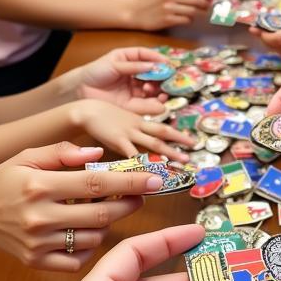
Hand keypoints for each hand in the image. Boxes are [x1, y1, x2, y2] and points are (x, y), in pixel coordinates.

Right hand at [0, 143, 155, 269]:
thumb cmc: (5, 180)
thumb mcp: (28, 156)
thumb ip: (63, 153)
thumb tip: (99, 154)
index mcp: (40, 185)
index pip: (96, 183)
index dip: (130, 181)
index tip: (155, 179)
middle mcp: (40, 216)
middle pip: (102, 214)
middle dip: (130, 204)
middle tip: (141, 195)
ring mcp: (39, 243)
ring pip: (94, 238)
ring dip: (108, 224)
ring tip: (104, 210)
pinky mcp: (37, 262)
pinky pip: (78, 260)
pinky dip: (89, 247)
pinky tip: (84, 231)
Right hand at [70, 100, 195, 161]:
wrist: (86, 110)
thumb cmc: (102, 117)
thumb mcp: (122, 121)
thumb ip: (133, 131)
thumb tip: (142, 145)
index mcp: (139, 121)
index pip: (161, 128)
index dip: (176, 135)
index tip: (189, 141)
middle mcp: (138, 126)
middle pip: (163, 133)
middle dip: (179, 141)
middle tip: (193, 148)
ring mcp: (129, 133)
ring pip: (153, 142)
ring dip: (169, 152)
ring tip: (183, 160)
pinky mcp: (117, 140)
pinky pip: (132, 152)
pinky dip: (142, 161)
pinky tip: (151, 169)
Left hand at [71, 47, 169, 114]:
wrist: (80, 90)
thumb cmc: (95, 72)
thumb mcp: (114, 64)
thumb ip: (134, 66)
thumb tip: (153, 66)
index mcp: (129, 60)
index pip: (147, 57)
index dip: (158, 59)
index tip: (168, 63)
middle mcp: (134, 74)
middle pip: (153, 74)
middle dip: (162, 77)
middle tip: (167, 79)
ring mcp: (133, 90)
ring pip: (152, 90)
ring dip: (159, 90)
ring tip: (159, 90)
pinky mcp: (131, 104)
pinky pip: (146, 103)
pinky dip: (154, 103)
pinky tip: (158, 100)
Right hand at [131, 0, 213, 29]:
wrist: (133, 11)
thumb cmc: (149, 0)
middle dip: (205, 3)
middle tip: (209, 6)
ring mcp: (168, 8)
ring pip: (193, 10)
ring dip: (199, 13)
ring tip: (200, 13)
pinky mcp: (167, 20)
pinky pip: (186, 20)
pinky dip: (190, 20)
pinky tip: (188, 19)